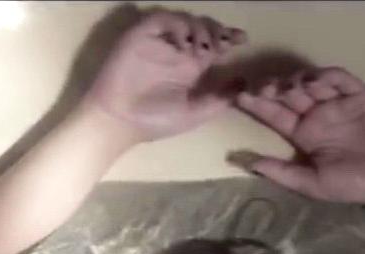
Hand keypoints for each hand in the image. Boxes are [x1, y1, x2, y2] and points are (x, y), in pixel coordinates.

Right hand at [82, 10, 246, 142]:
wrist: (120, 121)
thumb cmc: (155, 121)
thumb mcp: (195, 112)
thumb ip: (220, 99)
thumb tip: (244, 82)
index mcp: (189, 68)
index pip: (213, 45)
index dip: (229, 37)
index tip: (242, 39)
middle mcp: (176, 51)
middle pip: (202, 28)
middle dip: (217, 30)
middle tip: (225, 41)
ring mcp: (159, 42)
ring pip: (185, 20)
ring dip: (200, 29)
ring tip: (202, 49)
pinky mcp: (142, 36)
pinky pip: (162, 19)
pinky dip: (177, 25)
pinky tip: (184, 44)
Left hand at [231, 67, 364, 205]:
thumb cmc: (353, 186)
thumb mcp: (312, 184)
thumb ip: (282, 172)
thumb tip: (248, 164)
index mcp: (303, 134)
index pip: (275, 114)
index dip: (258, 105)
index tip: (240, 97)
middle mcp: (317, 115)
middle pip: (289, 93)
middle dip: (273, 88)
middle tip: (263, 89)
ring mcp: (337, 103)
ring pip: (310, 82)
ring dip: (295, 79)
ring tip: (287, 86)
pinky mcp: (358, 96)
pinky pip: (339, 79)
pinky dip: (325, 75)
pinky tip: (313, 82)